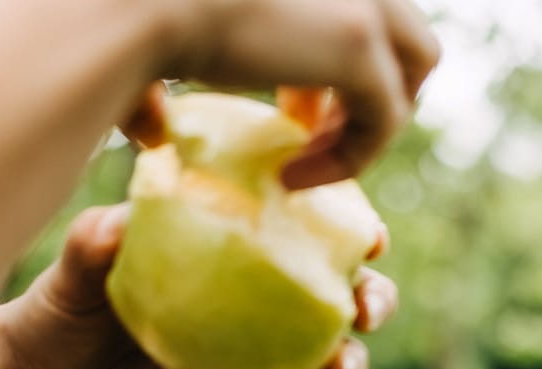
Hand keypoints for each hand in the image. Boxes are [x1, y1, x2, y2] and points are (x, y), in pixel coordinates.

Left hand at [0, 203, 399, 368]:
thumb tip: (117, 223)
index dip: (348, 228)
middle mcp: (244, 299)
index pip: (300, 228)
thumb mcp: (71, 269)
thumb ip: (94, 244)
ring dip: (336, 363)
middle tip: (365, 311)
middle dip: (369, 300)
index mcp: (227, 249)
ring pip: (307, 358)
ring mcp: (235, 353)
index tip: (370, 236)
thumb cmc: (56, 306)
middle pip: (331, 297)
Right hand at [138, 0, 440, 187]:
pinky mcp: (361, 46)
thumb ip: (174, 69)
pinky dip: (350, 159)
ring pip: (415, 69)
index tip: (291, 104)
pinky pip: (385, 120)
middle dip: (369, 83)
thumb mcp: (166, 32)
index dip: (335, 58)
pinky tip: (293, 179)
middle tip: (309, 127)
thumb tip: (153, 132)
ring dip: (368, 118)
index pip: (361, 6)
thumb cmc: (127, 13)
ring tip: (308, 159)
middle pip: (407, 27)